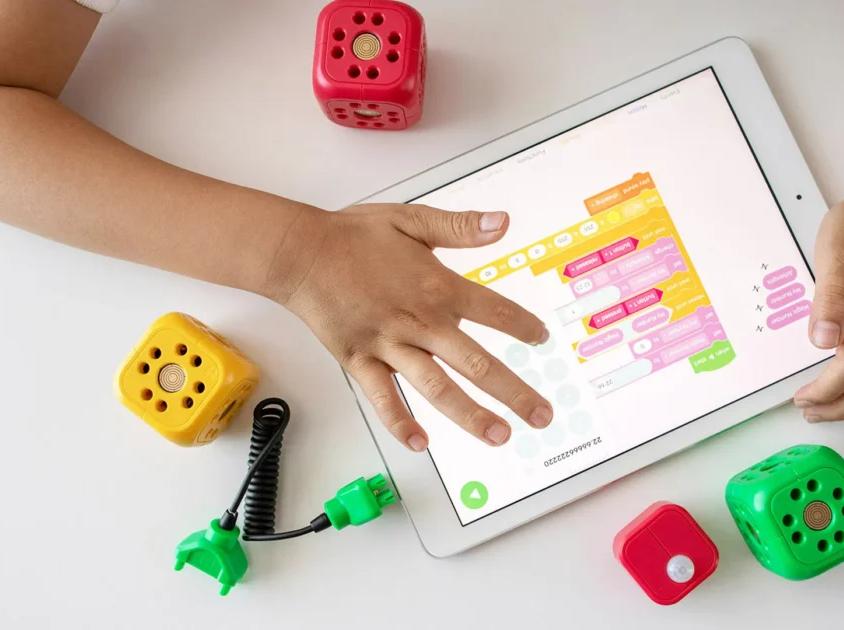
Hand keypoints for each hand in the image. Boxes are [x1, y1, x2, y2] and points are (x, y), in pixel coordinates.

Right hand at [270, 203, 553, 450]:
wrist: (301, 252)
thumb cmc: (353, 236)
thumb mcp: (412, 219)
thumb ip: (459, 227)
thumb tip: (501, 222)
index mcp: (438, 287)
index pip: (494, 312)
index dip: (523, 327)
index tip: (542, 338)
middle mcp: (420, 321)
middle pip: (476, 364)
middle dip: (514, 392)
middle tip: (541, 415)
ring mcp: (389, 345)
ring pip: (437, 388)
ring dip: (470, 415)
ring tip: (498, 435)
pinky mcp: (359, 361)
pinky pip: (382, 398)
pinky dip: (400, 423)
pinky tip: (419, 444)